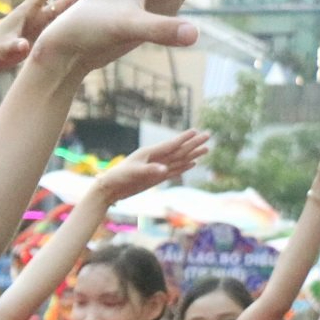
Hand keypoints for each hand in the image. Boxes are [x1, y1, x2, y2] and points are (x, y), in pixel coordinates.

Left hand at [0, 0, 94, 73]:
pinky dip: (68, 17)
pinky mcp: (36, 37)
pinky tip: (76, 15)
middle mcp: (33, 17)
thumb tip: (24, 46)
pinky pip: (56, 24)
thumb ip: (13, 47)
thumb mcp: (2, 50)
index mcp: (25, 14)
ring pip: (59, 10)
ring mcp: (35, 27)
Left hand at [92, 129, 210, 202]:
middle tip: (209, 135)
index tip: (196, 131)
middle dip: (194, 143)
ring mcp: (158, 168)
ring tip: (207, 149)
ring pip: (180, 160)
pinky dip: (185, 166)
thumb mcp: (134, 173)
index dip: (184, 138)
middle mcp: (156, 158)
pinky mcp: (157, 177)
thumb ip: (150, 171)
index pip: (171, 144)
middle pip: (179, 150)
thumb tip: (164, 171)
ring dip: (193, 154)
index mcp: (150, 153)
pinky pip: (175, 170)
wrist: (111, 188)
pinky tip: (193, 163)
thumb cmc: (119, 177)